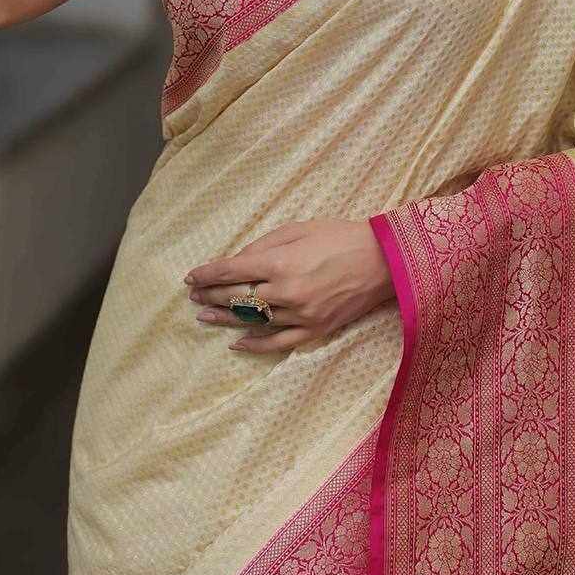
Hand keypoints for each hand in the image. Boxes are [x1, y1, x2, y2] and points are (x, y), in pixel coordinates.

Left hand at [184, 219, 396, 353]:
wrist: (383, 260)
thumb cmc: (339, 236)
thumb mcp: (298, 229)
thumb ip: (264, 245)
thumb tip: (237, 261)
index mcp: (280, 263)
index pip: (232, 271)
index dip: (208, 274)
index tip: (192, 276)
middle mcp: (286, 292)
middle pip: (238, 298)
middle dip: (211, 295)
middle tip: (194, 295)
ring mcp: (301, 315)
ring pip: (253, 321)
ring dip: (225, 319)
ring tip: (204, 316)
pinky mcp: (315, 330)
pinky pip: (278, 343)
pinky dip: (255, 345)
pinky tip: (237, 343)